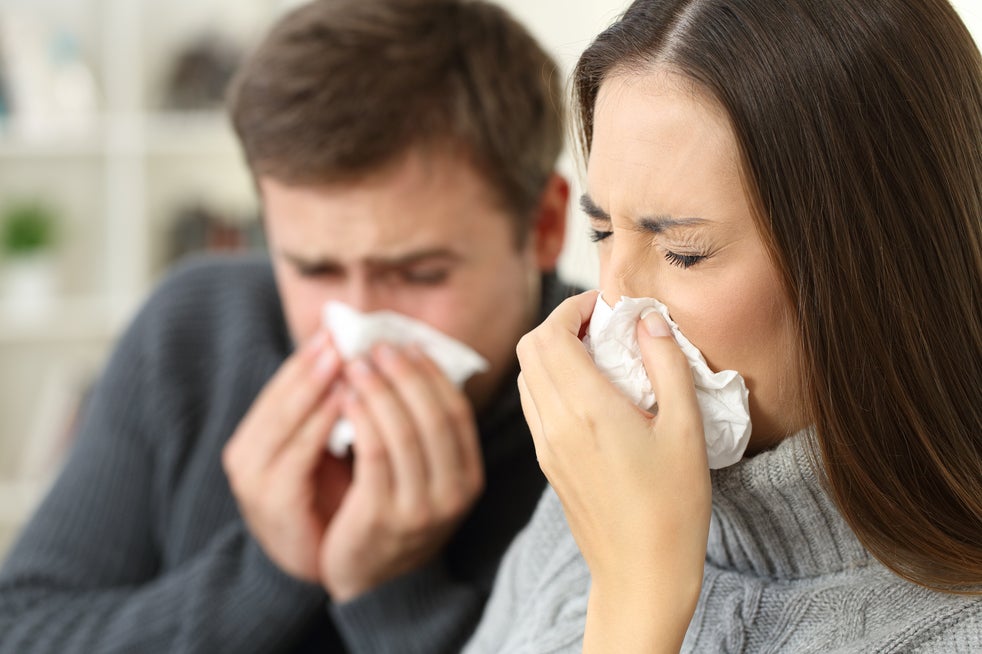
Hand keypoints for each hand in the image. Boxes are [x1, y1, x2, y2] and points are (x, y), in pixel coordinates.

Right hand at [223, 331, 352, 582]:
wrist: (311, 566)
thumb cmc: (323, 502)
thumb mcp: (322, 449)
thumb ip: (330, 411)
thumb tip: (358, 360)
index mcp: (256, 437)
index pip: (282, 386)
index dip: (309, 356)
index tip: (337, 329)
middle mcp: (246, 454)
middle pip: (280, 396)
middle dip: (313, 363)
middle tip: (342, 335)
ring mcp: (254, 478)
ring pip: (284, 419)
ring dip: (315, 386)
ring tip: (344, 358)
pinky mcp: (271, 502)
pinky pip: (296, 455)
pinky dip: (319, 425)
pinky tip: (344, 403)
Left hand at [320, 343, 484, 601]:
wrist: (373, 583)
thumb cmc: (394, 514)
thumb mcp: (425, 477)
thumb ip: (424, 432)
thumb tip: (411, 363)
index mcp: (468, 478)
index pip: (457, 413)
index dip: (433, 375)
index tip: (408, 344)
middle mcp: (452, 493)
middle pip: (432, 417)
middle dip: (405, 374)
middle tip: (378, 346)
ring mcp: (420, 508)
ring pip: (403, 432)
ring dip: (379, 390)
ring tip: (356, 364)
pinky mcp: (382, 516)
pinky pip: (375, 454)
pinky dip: (361, 418)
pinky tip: (344, 398)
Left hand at [516, 290, 710, 653]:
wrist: (641, 575)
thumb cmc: (673, 506)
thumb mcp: (685, 428)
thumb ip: (666, 364)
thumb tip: (647, 318)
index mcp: (586, 409)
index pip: (551, 333)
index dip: (572, 307)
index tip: (605, 306)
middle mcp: (555, 422)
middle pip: (529, 348)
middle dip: (559, 323)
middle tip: (601, 325)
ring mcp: (546, 445)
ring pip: (527, 375)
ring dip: (552, 351)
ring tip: (597, 355)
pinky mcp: (547, 463)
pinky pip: (534, 404)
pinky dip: (550, 381)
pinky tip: (590, 392)